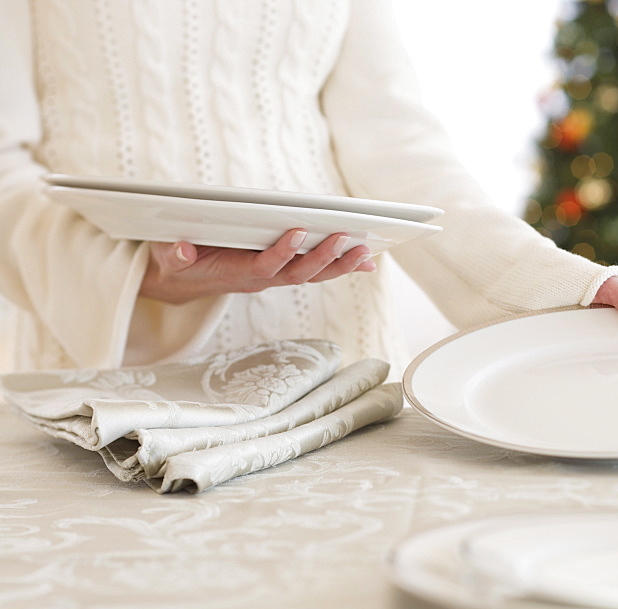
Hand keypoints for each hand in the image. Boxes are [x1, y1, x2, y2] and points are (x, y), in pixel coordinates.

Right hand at [140, 229, 375, 303]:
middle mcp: (259, 278)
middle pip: (297, 274)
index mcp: (233, 273)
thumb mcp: (167, 258)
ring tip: (366, 253)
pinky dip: (341, 264)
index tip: (298, 233)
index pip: (262, 267)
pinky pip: (315, 269)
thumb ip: (173, 255)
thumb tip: (182, 252)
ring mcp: (273, 276)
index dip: (281, 253)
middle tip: (347, 240)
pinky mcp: (282, 270)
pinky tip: (366, 259)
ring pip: (311, 273)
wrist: (182, 280)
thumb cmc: (177, 263)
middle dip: (323, 259)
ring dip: (340, 264)